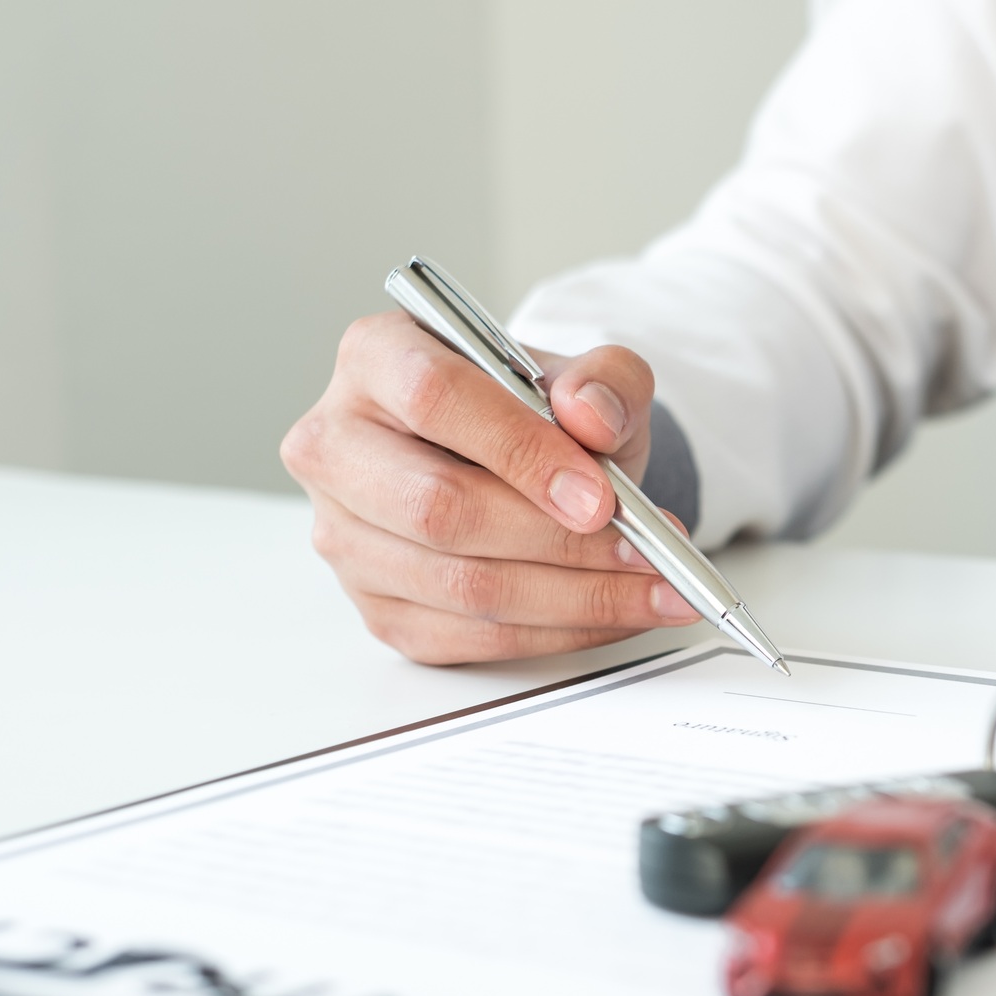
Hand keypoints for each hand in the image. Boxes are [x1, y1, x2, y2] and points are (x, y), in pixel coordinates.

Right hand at [280, 311, 699, 663]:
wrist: (525, 464)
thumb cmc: (538, 414)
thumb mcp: (588, 377)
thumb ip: (605, 380)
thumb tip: (592, 415)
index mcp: (376, 357)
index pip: (434, 399)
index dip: (521, 451)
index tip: (600, 496)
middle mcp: (339, 445)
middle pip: (438, 509)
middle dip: (557, 540)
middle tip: (644, 550)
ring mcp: (345, 535)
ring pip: (459, 586)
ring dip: (576, 598)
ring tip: (656, 588)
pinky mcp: (377, 606)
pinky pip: (470, 638)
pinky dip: (559, 632)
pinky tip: (618, 613)